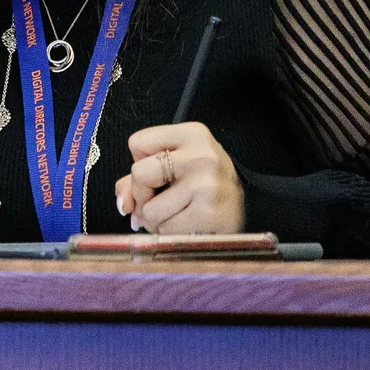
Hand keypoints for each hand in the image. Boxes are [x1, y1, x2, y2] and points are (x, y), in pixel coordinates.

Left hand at [115, 120, 244, 234]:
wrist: (246, 211)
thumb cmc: (201, 184)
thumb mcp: (174, 166)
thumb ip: (137, 177)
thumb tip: (123, 205)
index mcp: (193, 134)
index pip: (137, 143)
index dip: (139, 162)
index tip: (158, 172)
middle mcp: (202, 156)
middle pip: (139, 174)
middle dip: (141, 194)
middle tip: (159, 200)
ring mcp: (208, 186)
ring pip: (150, 210)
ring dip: (155, 220)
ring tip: (177, 215)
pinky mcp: (210, 215)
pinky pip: (166, 231)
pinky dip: (169, 234)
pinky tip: (187, 227)